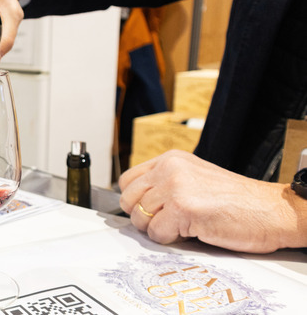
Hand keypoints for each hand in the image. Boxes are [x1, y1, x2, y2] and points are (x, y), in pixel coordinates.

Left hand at [118, 150, 306, 252]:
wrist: (272, 210)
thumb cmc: (238, 201)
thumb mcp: (195, 178)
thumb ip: (166, 183)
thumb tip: (137, 202)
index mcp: (171, 159)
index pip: (127, 180)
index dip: (134, 200)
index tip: (146, 210)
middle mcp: (170, 169)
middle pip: (128, 199)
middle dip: (143, 217)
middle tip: (166, 223)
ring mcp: (175, 187)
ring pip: (140, 218)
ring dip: (158, 229)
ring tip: (182, 226)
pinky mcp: (183, 208)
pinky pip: (156, 233)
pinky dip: (170, 240)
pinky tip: (190, 232)